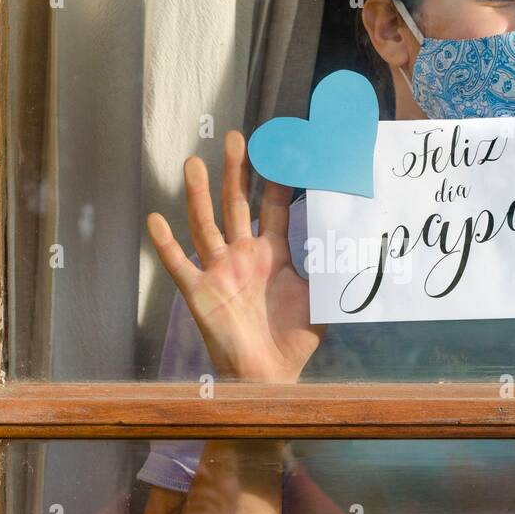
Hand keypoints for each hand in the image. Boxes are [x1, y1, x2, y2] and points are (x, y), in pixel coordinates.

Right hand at [147, 130, 322, 382]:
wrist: (271, 376)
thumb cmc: (295, 340)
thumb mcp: (321, 298)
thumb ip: (333, 268)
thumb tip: (359, 241)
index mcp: (272, 253)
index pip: (272, 206)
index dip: (277, 177)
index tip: (281, 146)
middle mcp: (242, 255)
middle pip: (236, 204)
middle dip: (236, 171)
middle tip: (235, 137)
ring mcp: (219, 271)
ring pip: (205, 225)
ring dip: (199, 195)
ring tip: (194, 162)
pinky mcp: (200, 293)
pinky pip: (179, 265)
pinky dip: (166, 244)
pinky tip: (156, 220)